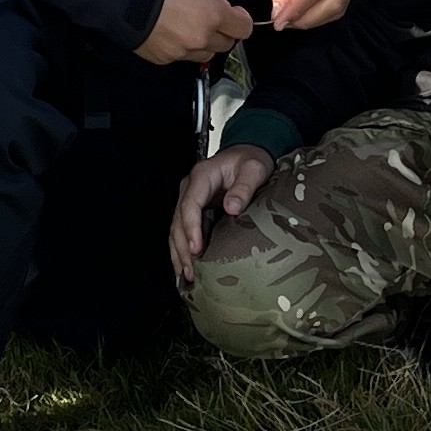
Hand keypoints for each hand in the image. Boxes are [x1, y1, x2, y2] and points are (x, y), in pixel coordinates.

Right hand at [134, 0, 254, 68]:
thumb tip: (220, 4)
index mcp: (213, 14)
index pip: (244, 28)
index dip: (240, 20)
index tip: (235, 14)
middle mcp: (201, 37)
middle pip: (226, 44)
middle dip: (222, 31)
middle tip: (209, 17)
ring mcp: (183, 52)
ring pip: (206, 54)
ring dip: (204, 42)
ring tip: (188, 26)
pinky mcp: (165, 59)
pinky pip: (183, 57)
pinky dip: (182, 47)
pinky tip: (170, 32)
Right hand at [169, 146, 274, 290]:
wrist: (247, 155)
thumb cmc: (250, 161)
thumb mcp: (254, 168)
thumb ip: (244, 187)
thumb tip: (232, 207)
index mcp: (202, 176)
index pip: (190, 204)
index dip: (191, 228)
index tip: (197, 248)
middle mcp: (190, 188)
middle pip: (178, 221)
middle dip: (182, 248)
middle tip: (191, 270)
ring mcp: (189, 200)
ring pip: (176, 230)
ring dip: (179, 253)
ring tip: (185, 275)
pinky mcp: (193, 211)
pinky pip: (182, 232)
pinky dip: (181, 250)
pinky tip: (184, 268)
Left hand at [263, 0, 364, 30]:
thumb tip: (280, 10)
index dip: (296, 9)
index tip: (278, 21)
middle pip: (333, 1)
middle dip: (307, 18)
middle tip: (285, 23)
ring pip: (341, 4)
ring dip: (316, 17)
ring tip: (294, 19)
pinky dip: (324, 8)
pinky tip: (307, 10)